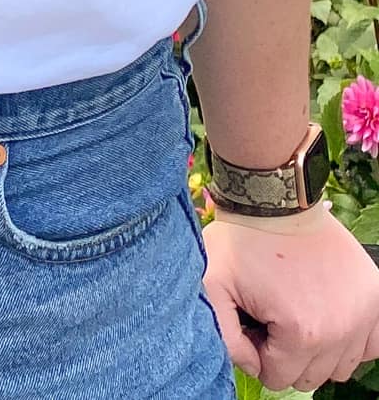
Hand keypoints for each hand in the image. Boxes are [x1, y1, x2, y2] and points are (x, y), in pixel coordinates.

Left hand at [203, 207, 378, 390]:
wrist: (276, 196)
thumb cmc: (242, 239)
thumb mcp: (212, 284)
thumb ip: (225, 338)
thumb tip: (252, 365)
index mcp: (302, 333)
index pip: (278, 378)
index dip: (258, 349)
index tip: (254, 319)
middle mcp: (340, 330)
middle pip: (310, 375)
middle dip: (286, 352)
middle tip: (273, 312)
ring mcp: (363, 313)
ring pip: (339, 364)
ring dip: (317, 347)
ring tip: (297, 307)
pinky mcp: (375, 296)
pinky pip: (371, 345)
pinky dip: (350, 337)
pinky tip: (326, 312)